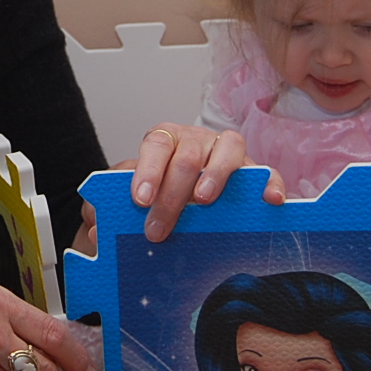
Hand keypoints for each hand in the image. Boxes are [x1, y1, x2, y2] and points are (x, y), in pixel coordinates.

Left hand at [129, 123, 282, 241]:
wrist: (191, 192)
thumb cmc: (163, 191)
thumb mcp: (138, 194)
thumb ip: (118, 206)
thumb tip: (102, 230)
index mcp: (166, 140)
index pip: (156, 145)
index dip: (147, 172)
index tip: (140, 200)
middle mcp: (197, 140)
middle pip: (186, 158)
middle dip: (171, 196)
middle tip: (159, 228)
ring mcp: (228, 152)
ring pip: (228, 150)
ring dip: (215, 175)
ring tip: (204, 200)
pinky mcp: (254, 170)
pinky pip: (266, 171)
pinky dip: (269, 183)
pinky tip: (269, 200)